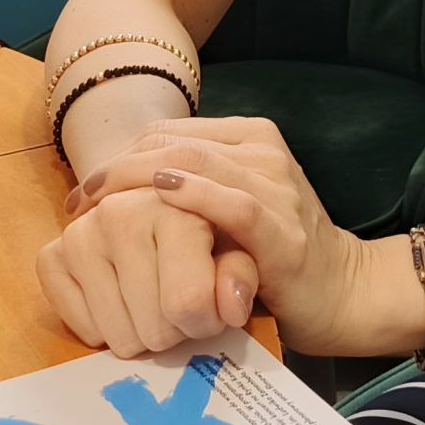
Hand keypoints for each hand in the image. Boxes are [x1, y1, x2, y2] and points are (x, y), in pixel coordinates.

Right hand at [36, 184, 260, 357]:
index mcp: (173, 205)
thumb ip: (241, 276)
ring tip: (156, 299)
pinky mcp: (50, 256)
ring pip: (119, 337)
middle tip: (183, 304)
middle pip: (155, 328)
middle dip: (177, 329)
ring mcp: (79, 234)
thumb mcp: (242, 250)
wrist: (157, 213)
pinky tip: (122, 299)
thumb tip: (231, 304)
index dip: (207, 322)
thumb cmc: (210, 235)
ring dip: (144, 332)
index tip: (214, 309)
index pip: (188, 302)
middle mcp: (118, 213)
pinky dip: (107, 330)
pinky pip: (85, 330)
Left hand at [72, 116, 384, 355]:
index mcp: (251, 137)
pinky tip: (161, 198)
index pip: (169, 133)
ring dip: (138, 182)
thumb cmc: (277, 252)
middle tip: (81, 202)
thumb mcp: (233, 205)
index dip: (121, 157)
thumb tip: (121, 184)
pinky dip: (194, 196)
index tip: (87, 191)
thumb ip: (194, 185)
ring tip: (100, 207)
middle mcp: (264, 153)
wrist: (342, 291)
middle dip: (119, 170)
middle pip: (174, 144)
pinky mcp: (283, 233)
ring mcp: (278, 189)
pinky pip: (234, 205)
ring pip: (196, 165)